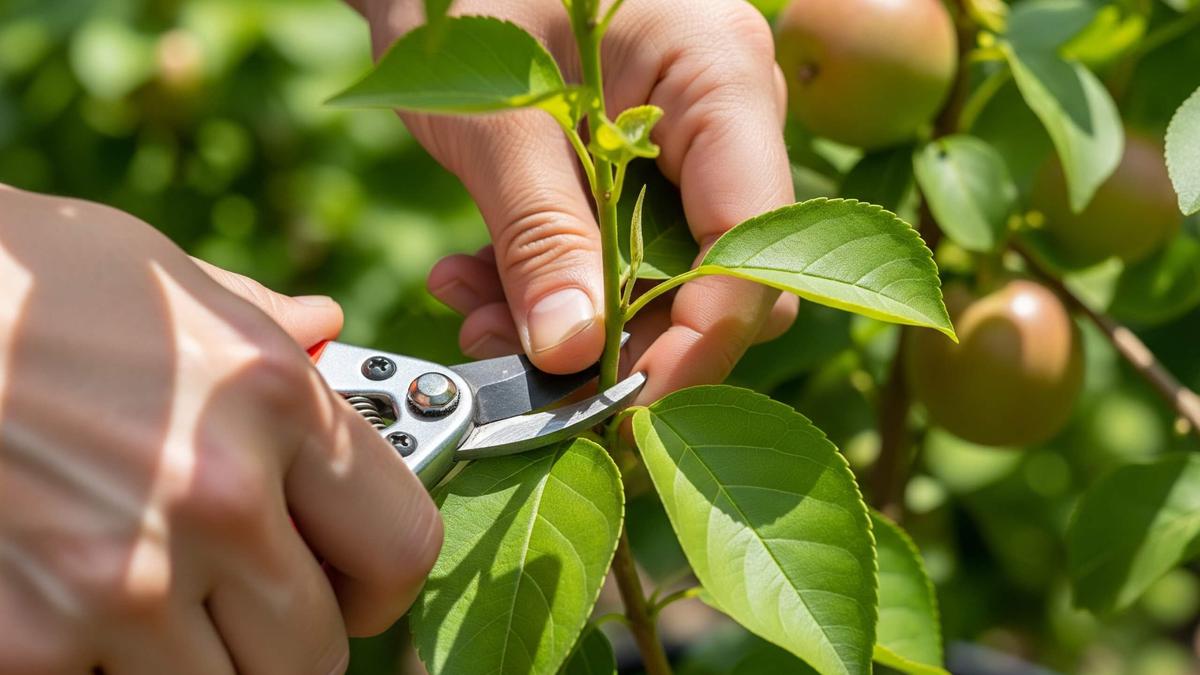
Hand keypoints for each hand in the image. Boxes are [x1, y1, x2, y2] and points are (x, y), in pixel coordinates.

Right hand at [0, 186, 440, 673]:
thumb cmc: (20, 285)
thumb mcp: (162, 280)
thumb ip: (265, 326)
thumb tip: (327, 332)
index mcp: (269, 402)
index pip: (402, 549)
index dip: (379, 580)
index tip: (349, 581)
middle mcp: (211, 498)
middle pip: (317, 653)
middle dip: (289, 635)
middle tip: (247, 600)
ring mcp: (117, 582)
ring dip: (204, 663)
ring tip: (157, 601)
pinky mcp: (27, 645)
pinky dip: (107, 672)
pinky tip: (77, 609)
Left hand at [355, 0, 797, 401]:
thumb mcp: (495, 117)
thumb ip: (540, 233)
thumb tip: (571, 356)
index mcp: (721, 77)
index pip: (755, 241)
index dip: (700, 341)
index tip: (620, 404)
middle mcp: (726, 119)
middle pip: (719, 275)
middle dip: (621, 338)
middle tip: (515, 360)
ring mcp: (687, 148)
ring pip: (660, 281)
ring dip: (567, 318)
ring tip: (470, 308)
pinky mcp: (641, 173)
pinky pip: (617, 258)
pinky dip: (548, 284)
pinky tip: (473, 279)